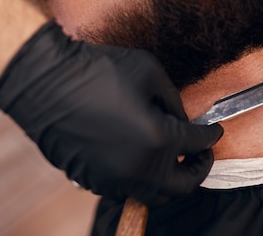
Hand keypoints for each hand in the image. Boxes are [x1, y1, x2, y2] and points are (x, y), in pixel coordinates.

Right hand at [0, 21, 222, 204]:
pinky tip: (142, 157)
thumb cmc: (99, 70)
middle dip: (199, 169)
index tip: (216, 131)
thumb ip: (174, 101)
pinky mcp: (92, 180)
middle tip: (202, 154)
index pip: (198, 144)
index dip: (212, 136)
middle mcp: (139, 167)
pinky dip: (141, 178)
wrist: (46, 83)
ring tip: (174, 157)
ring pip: (153, 193)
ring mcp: (114, 178)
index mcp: (159, 139)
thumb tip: (183, 120)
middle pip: (183, 185)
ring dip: (169, 177)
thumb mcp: (150, 72)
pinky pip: (127, 188)